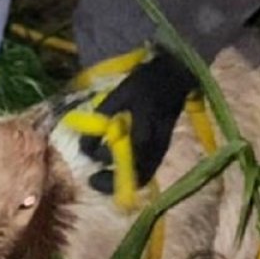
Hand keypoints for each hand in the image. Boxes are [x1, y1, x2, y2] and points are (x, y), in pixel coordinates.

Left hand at [80, 50, 197, 192]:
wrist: (174, 75)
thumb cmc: (145, 84)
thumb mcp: (119, 95)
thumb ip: (102, 118)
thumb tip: (85, 145)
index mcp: (145, 136)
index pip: (127, 168)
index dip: (109, 178)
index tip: (91, 175)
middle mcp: (156, 148)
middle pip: (138, 179)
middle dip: (116, 184)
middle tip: (96, 178)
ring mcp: (162, 148)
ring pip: (144, 174)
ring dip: (123, 177)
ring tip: (105, 170)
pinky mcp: (163, 145)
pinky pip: (148, 166)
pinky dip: (132, 168)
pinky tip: (118, 158)